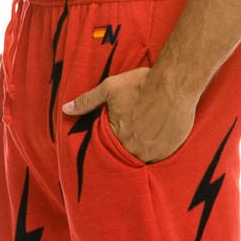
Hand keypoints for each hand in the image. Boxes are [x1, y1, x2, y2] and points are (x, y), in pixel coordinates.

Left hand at [64, 67, 195, 162]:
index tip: (119, 129)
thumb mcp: (109, 88)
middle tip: (135, 129)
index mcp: (118, 137)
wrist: (174, 84)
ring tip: (147, 132)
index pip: (109, 147)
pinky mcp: (171, 149)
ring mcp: (155, 152)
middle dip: (128, 144)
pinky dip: (159, 148)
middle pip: (127, 153)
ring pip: (145, 157)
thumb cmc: (141, 85)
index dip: (113, 138)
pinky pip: (162, 155)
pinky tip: (160, 134)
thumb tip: (66, 109)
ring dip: (143, 148)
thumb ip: (87, 101)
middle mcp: (135, 149)